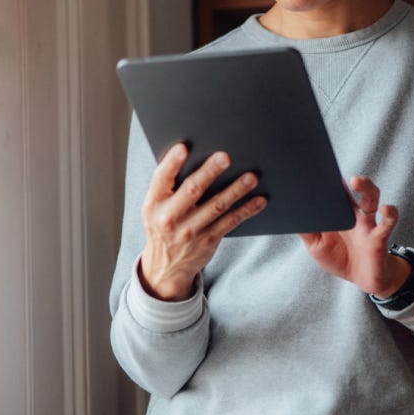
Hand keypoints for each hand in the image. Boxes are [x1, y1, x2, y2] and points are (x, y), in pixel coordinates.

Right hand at [139, 143, 266, 300]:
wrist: (165, 266)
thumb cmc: (163, 224)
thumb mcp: (155, 207)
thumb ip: (168, 186)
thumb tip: (194, 154)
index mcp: (154, 203)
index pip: (161, 178)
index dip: (172, 163)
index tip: (183, 148)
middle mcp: (170, 217)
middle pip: (192, 190)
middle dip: (209, 172)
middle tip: (225, 156)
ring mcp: (190, 230)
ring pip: (217, 205)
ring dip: (236, 190)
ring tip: (251, 177)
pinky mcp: (208, 240)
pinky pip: (230, 221)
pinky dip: (246, 210)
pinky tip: (259, 199)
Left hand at [299, 176, 409, 297]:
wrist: (362, 279)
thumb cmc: (339, 258)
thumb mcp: (316, 245)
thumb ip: (306, 230)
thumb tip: (290, 215)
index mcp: (339, 214)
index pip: (335, 191)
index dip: (329, 179)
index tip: (319, 167)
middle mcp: (355, 214)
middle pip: (355, 190)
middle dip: (349, 178)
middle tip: (338, 170)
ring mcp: (367, 223)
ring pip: (371, 199)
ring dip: (366, 187)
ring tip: (356, 181)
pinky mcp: (379, 237)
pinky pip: (387, 222)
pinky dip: (390, 214)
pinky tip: (386, 208)